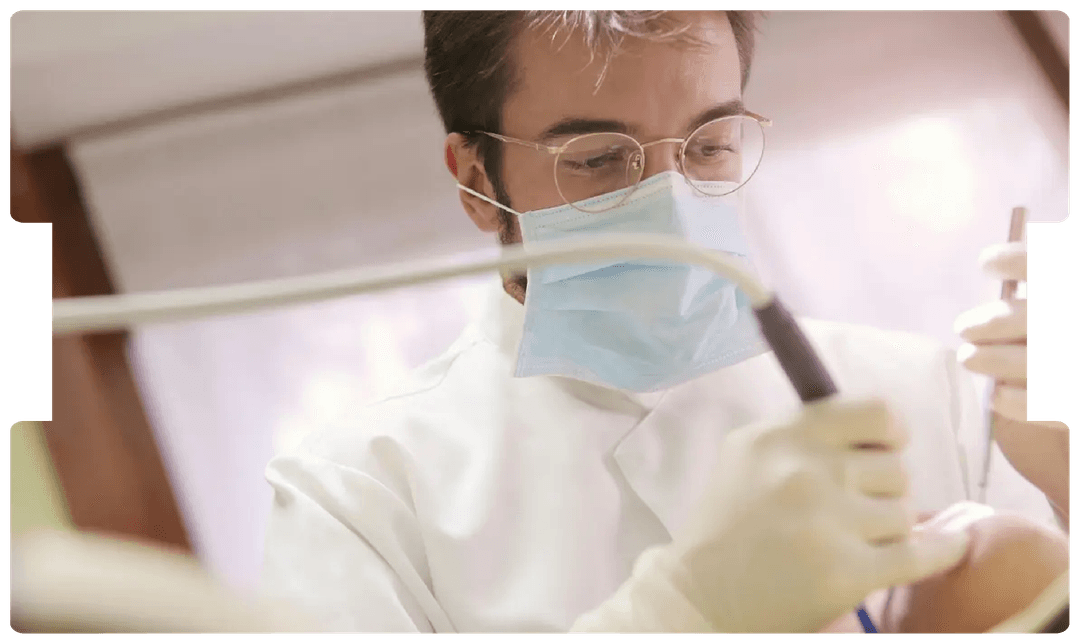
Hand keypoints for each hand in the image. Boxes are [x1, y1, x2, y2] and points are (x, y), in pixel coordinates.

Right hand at [572, 398, 971, 633]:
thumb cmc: (725, 525)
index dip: (889, 432)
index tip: (884, 447)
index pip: (874, 413)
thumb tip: (878, 430)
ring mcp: (829, 522)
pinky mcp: (848, 572)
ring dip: (884, 529)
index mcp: (781, 437)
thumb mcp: (747, 456)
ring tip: (845, 542)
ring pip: (903, 513)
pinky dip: (942, 550)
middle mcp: (805, 471)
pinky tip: (949, 545)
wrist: (700, 599)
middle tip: (847, 511)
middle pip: (894, 468)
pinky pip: (922, 554)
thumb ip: (804, 435)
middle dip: (879, 490)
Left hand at [954, 242, 1068, 524]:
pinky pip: (1050, 404)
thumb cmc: (1056, 351)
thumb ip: (1037, 292)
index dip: (1021, 260)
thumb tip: (1002, 271)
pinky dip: (1018, 401)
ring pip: (1040, 361)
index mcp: (1078, 287)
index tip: (987, 263)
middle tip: (965, 327)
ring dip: (995, 360)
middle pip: (1041, 318)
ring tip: (969, 357)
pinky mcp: (1077, 409)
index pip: (1052, 266)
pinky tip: (999, 396)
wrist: (1073, 429)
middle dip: (995, 321)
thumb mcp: (1049, 318)